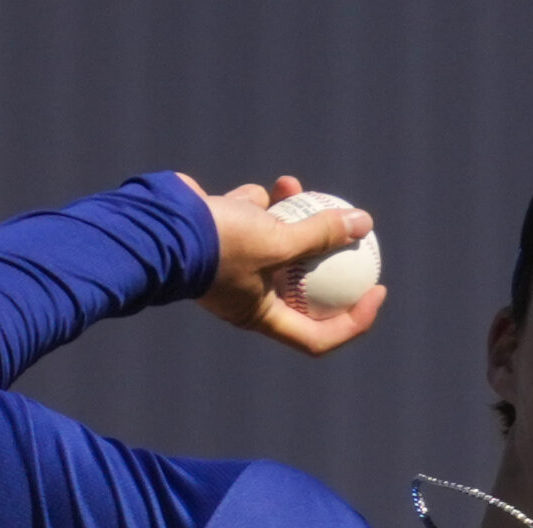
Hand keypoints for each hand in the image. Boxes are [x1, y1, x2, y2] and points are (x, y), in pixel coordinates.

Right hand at [178, 173, 386, 354]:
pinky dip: (260, 204)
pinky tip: (269, 187)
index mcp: (262, 317)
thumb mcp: (276, 241)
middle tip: (354, 235)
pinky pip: (248, 222)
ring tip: (296, 186)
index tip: (377, 290)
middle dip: (327, 258)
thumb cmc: (216, 245)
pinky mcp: (216, 238)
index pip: (318, 336)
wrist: (156, 224)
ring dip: (292, 218)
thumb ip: (320, 234)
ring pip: (275, 246)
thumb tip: (363, 223)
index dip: (354, 321)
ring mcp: (231, 266)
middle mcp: (247, 296)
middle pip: (302, 286)